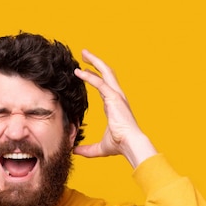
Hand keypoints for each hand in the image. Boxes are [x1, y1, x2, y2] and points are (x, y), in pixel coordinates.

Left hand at [73, 49, 156, 167]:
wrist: (131, 145)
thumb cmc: (120, 145)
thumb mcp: (100, 147)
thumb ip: (87, 149)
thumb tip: (75, 151)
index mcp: (115, 105)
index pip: (104, 86)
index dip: (95, 77)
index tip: (84, 71)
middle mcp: (117, 97)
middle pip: (107, 73)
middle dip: (96, 62)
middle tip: (84, 54)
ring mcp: (117, 96)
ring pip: (106, 72)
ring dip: (94, 61)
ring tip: (83, 53)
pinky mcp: (114, 98)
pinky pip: (100, 82)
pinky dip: (89, 76)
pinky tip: (78, 72)